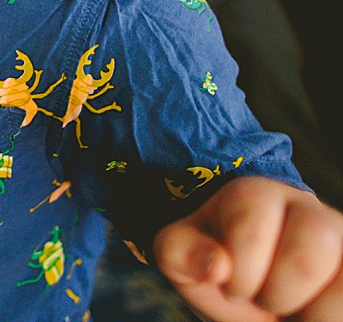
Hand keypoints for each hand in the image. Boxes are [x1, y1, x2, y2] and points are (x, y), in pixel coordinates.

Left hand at [154, 177, 342, 320]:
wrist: (251, 287)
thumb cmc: (217, 267)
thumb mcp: (180, 257)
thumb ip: (181, 253)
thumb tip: (217, 266)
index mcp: (253, 196)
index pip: (251, 231)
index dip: (239, 274)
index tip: (232, 286)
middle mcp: (305, 208)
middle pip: (305, 257)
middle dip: (277, 294)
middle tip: (264, 299)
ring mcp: (338, 235)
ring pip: (342, 282)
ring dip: (315, 313)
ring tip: (293, 311)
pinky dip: (333, 316)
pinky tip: (313, 315)